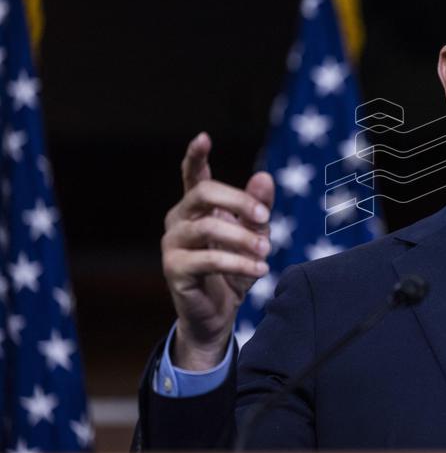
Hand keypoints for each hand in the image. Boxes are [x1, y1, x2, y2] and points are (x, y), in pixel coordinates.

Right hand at [161, 132, 273, 369]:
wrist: (218, 314)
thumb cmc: (235, 270)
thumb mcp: (255, 236)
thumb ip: (258, 208)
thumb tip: (264, 177)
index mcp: (197, 207)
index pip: (192, 175)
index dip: (195, 156)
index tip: (203, 137)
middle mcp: (179, 220)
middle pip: (203, 193)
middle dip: (239, 202)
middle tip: (266, 219)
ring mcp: (173, 244)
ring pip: (208, 227)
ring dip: (243, 238)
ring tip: (266, 251)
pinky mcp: (174, 269)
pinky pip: (209, 259)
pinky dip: (239, 263)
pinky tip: (261, 269)